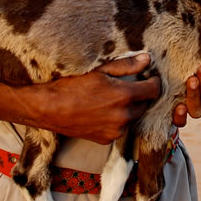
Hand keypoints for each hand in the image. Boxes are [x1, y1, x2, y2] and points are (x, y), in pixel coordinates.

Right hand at [0, 53, 159, 144]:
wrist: (47, 108)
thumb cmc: (71, 84)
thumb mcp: (99, 69)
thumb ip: (126, 66)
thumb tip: (147, 60)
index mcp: (124, 96)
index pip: (153, 90)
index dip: (153, 81)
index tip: (149, 76)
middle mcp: (123, 117)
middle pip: (145, 105)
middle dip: (140, 94)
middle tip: (128, 84)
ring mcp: (115, 131)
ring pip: (133, 117)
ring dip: (129, 108)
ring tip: (112, 97)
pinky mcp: (105, 140)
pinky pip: (120, 128)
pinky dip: (118, 119)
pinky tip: (103, 110)